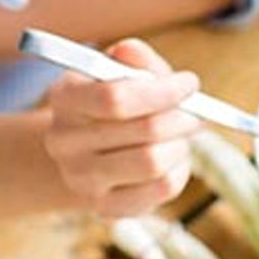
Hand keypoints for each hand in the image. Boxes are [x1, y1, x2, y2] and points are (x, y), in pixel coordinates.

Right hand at [43, 38, 200, 217]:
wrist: (91, 147)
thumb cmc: (116, 99)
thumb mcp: (122, 68)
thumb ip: (133, 56)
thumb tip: (131, 51)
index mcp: (65, 97)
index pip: (115, 98)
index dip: (162, 91)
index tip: (189, 83)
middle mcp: (64, 142)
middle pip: (144, 131)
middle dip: (180, 116)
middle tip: (194, 110)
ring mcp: (81, 180)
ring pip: (153, 163)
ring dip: (180, 143)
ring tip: (180, 132)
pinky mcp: (104, 208)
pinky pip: (160, 189)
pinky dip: (179, 168)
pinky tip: (172, 156)